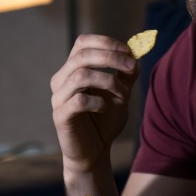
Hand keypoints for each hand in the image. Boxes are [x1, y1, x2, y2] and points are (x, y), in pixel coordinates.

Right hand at [50, 34, 138, 177]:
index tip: (128, 51)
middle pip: (82, 56)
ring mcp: (58, 98)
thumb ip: (127, 74)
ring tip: (124, 95)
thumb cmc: (105, 120)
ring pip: (81, 75)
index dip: (106, 42)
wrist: (95, 152)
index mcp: (73, 69)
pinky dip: (98, 101)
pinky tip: (106, 108)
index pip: (82, 43)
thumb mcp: (120, 93)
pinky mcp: (60, 116)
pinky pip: (79, 101)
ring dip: (109, 81)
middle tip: (132, 68)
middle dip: (111, 58)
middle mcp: (61, 80)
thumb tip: (136, 53)